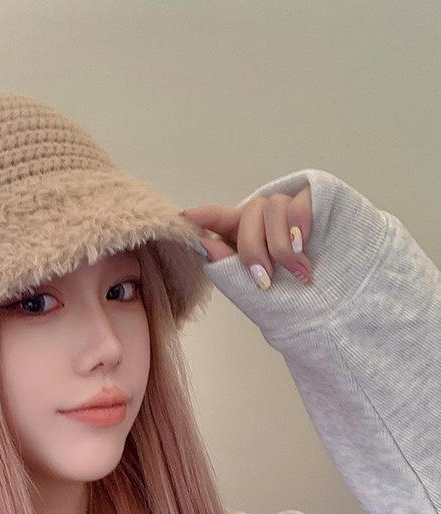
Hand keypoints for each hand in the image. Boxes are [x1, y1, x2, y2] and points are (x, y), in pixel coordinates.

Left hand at [180, 184, 313, 288]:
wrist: (336, 304)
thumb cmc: (293, 296)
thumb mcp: (255, 285)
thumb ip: (229, 263)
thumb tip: (202, 243)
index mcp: (247, 234)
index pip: (221, 218)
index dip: (205, 215)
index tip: (186, 216)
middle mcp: (266, 216)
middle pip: (249, 213)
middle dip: (253, 248)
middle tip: (264, 279)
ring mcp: (291, 207)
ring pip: (274, 208)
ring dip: (281, 246)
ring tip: (298, 273)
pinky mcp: (315, 200)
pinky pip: (299, 204)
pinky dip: (298, 227)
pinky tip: (305, 246)